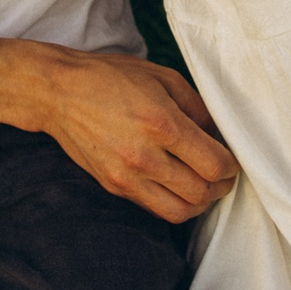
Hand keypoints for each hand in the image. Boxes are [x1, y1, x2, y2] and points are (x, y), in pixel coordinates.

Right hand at [27, 44, 237, 222]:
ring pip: (180, 211)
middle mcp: (144, 156)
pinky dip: (174, 203)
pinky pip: (155, 208)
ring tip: (203, 185)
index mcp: (161, 124)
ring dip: (199, 203)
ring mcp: (126, 176)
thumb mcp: (164, 78)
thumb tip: (219, 136)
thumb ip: (198, 108)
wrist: (59, 92)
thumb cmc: (112, 77)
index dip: (232, 166)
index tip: (232, 158)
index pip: (214, 164)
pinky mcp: (114, 186)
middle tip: (223, 174)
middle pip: (201, 193)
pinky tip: (177, 186)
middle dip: (221, 186)